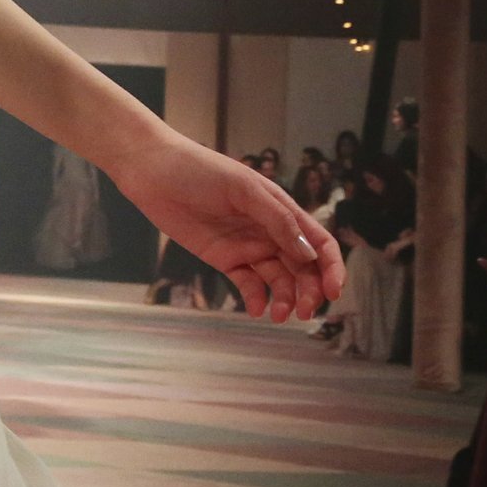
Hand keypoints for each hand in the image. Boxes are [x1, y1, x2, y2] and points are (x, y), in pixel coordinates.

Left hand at [112, 136, 342, 322]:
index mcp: (282, 209)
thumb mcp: (243, 188)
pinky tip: (256, 309)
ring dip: (286, 299)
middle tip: (305, 312)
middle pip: (303, 267)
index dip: (332, 267)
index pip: (319, 242)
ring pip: (279, 280)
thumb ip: (277, 219)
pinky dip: (256, 299)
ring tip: (279, 316)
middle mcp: (270, 230)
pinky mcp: (225, 258)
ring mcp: (248, 246)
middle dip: (310, 291)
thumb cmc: (199, 170)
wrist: (153, 172)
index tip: (334, 292)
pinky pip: (248, 284)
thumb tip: (309, 254)